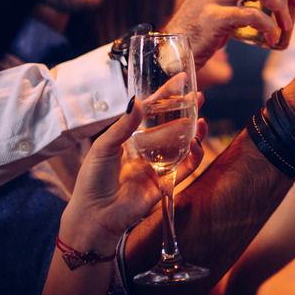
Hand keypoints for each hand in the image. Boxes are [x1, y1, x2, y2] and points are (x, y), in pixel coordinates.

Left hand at [58, 99, 206, 253]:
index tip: (180, 80)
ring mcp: (158, 165)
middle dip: (186, 110)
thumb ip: (124, 125)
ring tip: (202, 118)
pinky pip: (186, 167)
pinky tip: (196, 143)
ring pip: (183, 144)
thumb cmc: (93, 180)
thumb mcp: (104, 146)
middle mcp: (147, 149)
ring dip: (194, 131)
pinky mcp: (166, 182)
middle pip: (173, 125)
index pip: (152, 112)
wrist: (94, 214)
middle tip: (199, 96)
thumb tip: (138, 101)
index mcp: (131, 138)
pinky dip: (194, 155)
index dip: (166, 96)